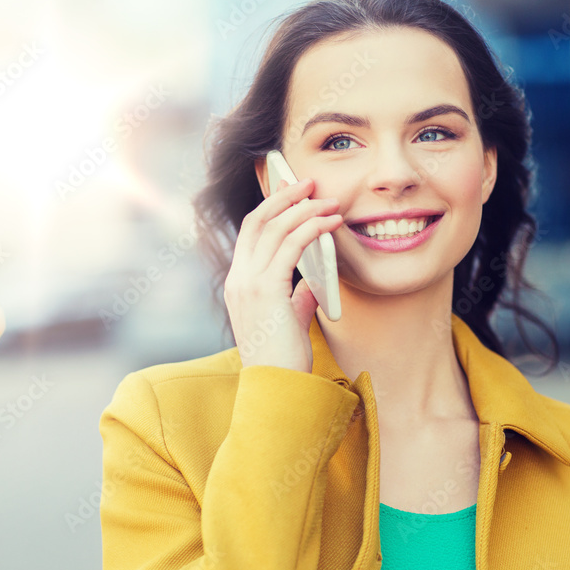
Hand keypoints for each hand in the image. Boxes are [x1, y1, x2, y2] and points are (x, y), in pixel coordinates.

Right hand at [223, 177, 341, 372]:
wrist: (277, 387)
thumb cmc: (284, 359)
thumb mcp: (288, 320)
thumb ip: (296, 297)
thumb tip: (311, 282)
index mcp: (240, 284)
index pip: (251, 233)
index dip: (271, 207)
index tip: (292, 190)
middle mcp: (239, 279)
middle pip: (258, 221)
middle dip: (285, 196)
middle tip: (310, 183)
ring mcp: (249, 283)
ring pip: (275, 228)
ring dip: (305, 209)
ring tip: (329, 201)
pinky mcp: (267, 290)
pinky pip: (291, 245)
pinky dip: (312, 227)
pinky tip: (331, 222)